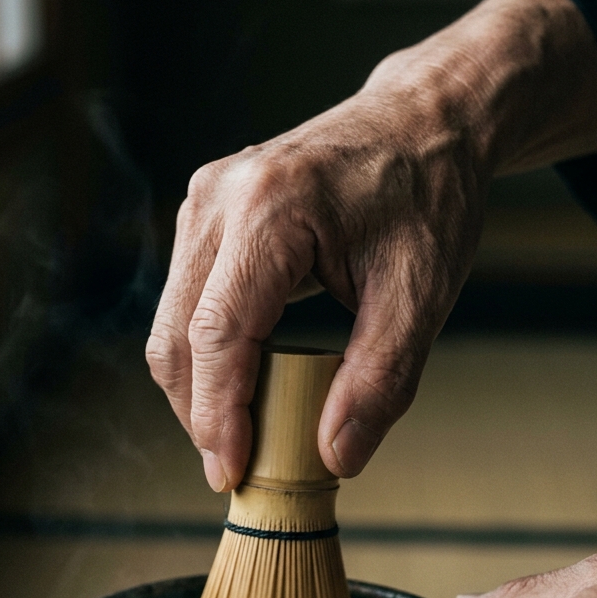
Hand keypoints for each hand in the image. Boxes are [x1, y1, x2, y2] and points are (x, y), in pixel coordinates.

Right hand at [146, 0, 596, 490]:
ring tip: (242, 435)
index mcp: (272, 209)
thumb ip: (380, 382)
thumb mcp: (422, 295)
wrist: (423, 124)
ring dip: (198, 389)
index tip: (230, 473)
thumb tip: (333, 458)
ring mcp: (203, 201)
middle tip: (237, 470)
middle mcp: (220, 198)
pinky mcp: (204, 214)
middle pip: (176, 335)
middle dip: (200, 414)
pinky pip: (182, 303)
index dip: (218, 414)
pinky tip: (243, 386)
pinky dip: (205, 356)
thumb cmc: (427, 198)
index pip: (218, 333)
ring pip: (169, 324)